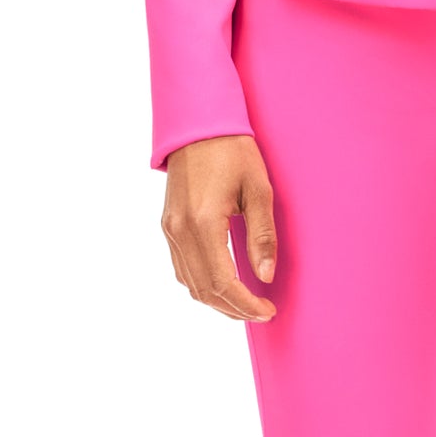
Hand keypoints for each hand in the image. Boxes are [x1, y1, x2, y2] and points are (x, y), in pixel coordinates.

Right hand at [161, 134, 278, 321]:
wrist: (198, 124)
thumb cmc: (232, 150)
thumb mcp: (258, 188)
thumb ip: (262, 235)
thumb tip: (265, 276)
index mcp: (203, 222)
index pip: (223, 282)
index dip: (245, 304)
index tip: (267, 312)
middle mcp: (180, 230)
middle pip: (203, 289)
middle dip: (233, 309)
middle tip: (261, 312)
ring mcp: (169, 229)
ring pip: (189, 283)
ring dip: (216, 301)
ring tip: (245, 304)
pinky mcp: (168, 225)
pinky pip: (181, 267)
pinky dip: (201, 284)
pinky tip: (222, 284)